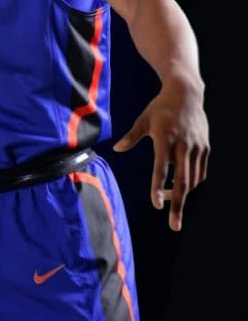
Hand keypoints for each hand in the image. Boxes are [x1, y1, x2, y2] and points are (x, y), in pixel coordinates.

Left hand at [113, 80, 208, 230]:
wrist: (187, 94)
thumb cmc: (160, 108)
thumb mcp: (143, 120)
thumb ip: (131, 136)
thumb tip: (116, 149)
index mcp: (165, 139)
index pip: (161, 169)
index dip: (158, 188)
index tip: (155, 204)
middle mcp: (183, 145)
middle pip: (182, 182)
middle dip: (178, 205)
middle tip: (174, 226)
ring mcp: (196, 148)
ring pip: (192, 180)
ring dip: (182, 194)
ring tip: (169, 201)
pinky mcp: (204, 148)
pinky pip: (200, 172)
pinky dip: (192, 182)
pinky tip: (182, 185)